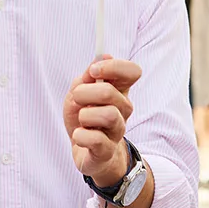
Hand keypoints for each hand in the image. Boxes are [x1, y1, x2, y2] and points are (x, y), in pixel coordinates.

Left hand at [63, 55, 141, 187]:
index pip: (133, 71)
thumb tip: (102, 56)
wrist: (84, 151)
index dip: (113, 67)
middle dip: (85, 92)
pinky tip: (79, 136)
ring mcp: (117, 131)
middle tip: (76, 98)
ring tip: (81, 120)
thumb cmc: (84, 117)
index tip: (94, 71)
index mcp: (119, 91)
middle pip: (110, 92)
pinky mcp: (107, 151)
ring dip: (85, 115)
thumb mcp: (79, 93)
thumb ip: (87, 77)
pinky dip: (80, 135)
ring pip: (107, 115)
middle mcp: (123, 109)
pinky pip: (95, 139)